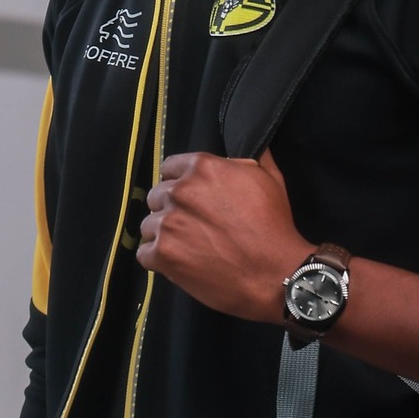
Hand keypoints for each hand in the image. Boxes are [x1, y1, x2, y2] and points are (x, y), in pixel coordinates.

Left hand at [136, 148, 310, 322]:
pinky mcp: (162, 255)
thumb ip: (251, 160)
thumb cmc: (274, 226)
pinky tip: (177, 263)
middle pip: (157, 196)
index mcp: (202, 168)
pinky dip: (157, 259)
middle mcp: (179, 191)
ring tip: (186, 247)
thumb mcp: (270, 180)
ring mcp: (167, 224)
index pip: (170, 167)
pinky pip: (144, 253)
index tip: (191, 198)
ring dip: (163, 234)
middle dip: (171, 208)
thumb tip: (251, 143)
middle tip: (192, 225)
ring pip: (148, 225)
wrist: (274, 274)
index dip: (179, 182)